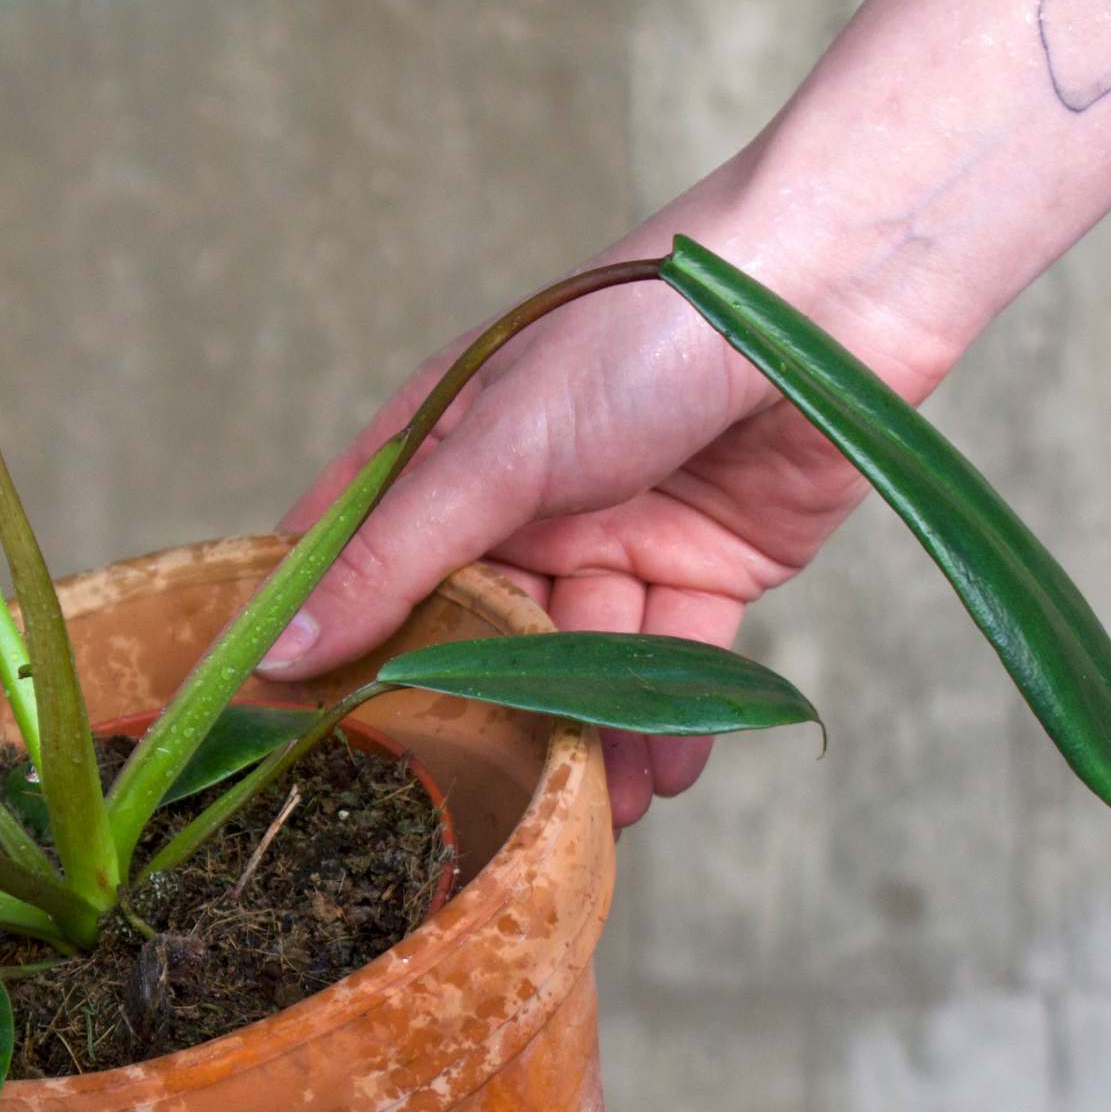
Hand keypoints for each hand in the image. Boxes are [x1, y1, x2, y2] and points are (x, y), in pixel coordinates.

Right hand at [261, 169, 953, 826]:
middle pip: (482, 634)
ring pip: (584, 663)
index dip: (331, 641)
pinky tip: (664, 775)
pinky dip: (671, 718)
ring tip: (600, 815)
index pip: (362, 558)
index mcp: (449, 448)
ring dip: (594, 738)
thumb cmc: (643, 332)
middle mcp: (524, 499)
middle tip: (481, 812)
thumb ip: (398, 557)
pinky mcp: (706, 565)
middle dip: (489, 720)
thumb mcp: (499, 449)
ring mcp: (616, 535)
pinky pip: (673, 661)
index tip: (296, 739)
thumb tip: (282, 648)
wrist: (828, 295)